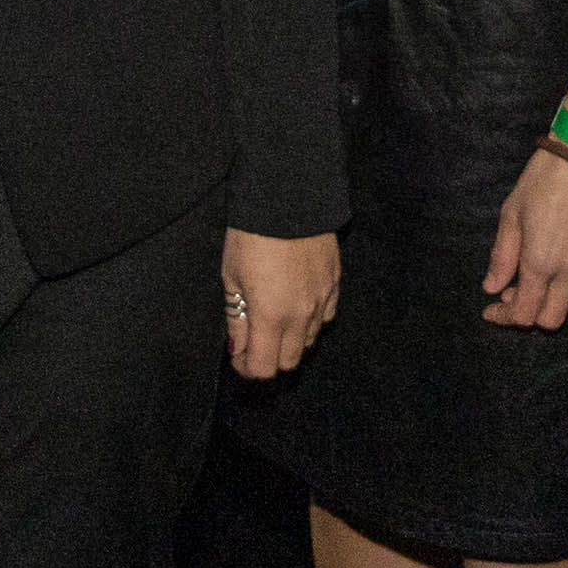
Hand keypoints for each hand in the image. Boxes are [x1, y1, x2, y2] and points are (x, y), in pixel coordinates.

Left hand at [222, 230, 337, 378]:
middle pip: (289, 361)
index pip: (264, 367)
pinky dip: (310, 321)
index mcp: (271, 315)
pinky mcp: (335, 285)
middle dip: (269, 359)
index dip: (247, 369)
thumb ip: (236, 318)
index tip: (238, 358)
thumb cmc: (252, 235)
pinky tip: (296, 304)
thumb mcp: (231, 276)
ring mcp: (322, 301)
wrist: (289, 198)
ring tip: (273, 319)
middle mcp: (301, 315)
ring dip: (289, 340)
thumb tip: (237, 347)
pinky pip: (326, 318)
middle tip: (253, 343)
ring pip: (309, 341)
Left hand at [481, 147, 567, 330]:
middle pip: (553, 320)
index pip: (524, 314)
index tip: (493, 308)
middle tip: (516, 294)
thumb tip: (492, 287)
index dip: (505, 318)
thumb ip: (503, 256)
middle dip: (531, 316)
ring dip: (559, 304)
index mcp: (541, 263)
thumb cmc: (544, 177)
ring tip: (545, 282)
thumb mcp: (512, 213)